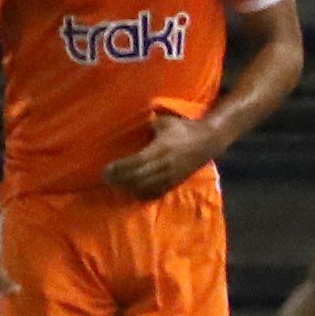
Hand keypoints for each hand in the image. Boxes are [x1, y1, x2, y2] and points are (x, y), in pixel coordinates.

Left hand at [102, 114, 218, 198]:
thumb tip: (130, 127)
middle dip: (120, 179)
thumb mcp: (164, 121)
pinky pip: (155, 193)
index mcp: (162, 149)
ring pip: (145, 187)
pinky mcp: (174, 183)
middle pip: (138, 177)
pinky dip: (141, 193)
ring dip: (128, 187)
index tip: (106, 169)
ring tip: (115, 184)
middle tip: (106, 178)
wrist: (209, 141)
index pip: (137, 162)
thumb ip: (148, 125)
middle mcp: (165, 165)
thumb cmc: (184, 128)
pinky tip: (132, 191)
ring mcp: (170, 176)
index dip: (120, 168)